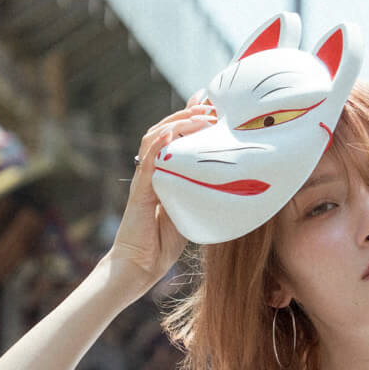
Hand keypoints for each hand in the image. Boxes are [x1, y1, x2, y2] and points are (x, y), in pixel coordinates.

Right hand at [105, 97, 215, 293]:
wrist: (140, 267)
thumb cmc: (163, 243)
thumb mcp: (190, 209)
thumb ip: (200, 191)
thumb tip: (228, 179)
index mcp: (164, 172)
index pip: (174, 136)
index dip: (189, 117)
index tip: (210, 103)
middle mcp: (152, 170)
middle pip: (164, 130)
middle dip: (187, 114)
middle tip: (210, 107)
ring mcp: (144, 179)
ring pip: (155, 139)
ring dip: (177, 123)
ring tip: (198, 115)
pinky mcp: (139, 193)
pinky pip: (148, 163)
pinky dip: (159, 144)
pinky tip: (171, 131)